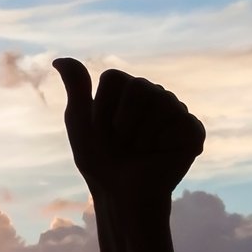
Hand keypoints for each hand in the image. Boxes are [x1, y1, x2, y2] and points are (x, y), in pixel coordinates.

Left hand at [53, 58, 202, 209]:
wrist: (121, 192)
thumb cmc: (98, 157)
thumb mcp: (80, 120)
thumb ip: (75, 87)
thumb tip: (58, 59)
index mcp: (125, 88)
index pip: (115, 78)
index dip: (102, 107)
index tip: (100, 129)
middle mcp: (152, 94)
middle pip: (140, 86)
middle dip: (122, 120)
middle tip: (121, 142)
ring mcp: (174, 111)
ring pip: (164, 101)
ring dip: (143, 134)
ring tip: (141, 149)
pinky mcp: (192, 131)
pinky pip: (185, 123)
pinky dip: (167, 143)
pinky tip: (163, 153)